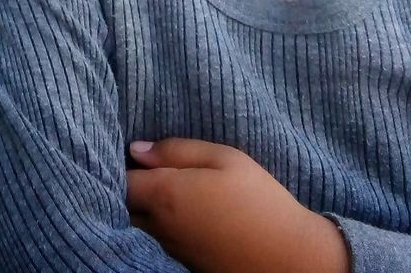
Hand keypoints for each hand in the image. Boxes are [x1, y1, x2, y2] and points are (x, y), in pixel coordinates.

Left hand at [125, 138, 349, 272]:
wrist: (289, 258)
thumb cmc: (259, 201)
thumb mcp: (225, 159)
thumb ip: (177, 150)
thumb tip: (136, 149)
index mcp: (165, 195)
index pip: (121, 178)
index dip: (121, 162)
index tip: (132, 150)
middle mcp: (159, 225)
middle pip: (124, 203)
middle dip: (127, 184)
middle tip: (143, 166)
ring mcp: (169, 247)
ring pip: (137, 222)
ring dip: (142, 204)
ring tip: (160, 184)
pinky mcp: (181, 261)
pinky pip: (155, 238)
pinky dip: (157, 223)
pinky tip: (178, 210)